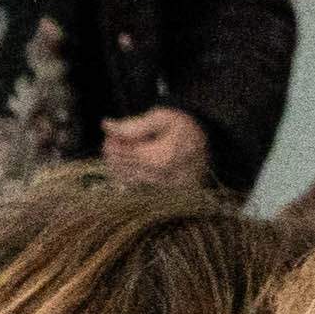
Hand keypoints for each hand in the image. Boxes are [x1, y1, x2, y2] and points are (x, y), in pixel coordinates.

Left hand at [95, 106, 223, 189]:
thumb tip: (106, 125)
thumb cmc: (183, 127)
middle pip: (127, 169)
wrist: (208, 142)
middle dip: (114, 155)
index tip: (108, 135)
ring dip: (119, 167)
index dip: (113, 145)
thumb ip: (133, 125)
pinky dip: (129, 177)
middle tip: (111, 142)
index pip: (128, 155)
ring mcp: (167, 190)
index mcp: (165, 157)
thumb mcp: (162, 118)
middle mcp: (165, 178)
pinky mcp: (167, 195)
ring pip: (130, 182)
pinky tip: (128, 165)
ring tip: (120, 151)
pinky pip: (139, 189)